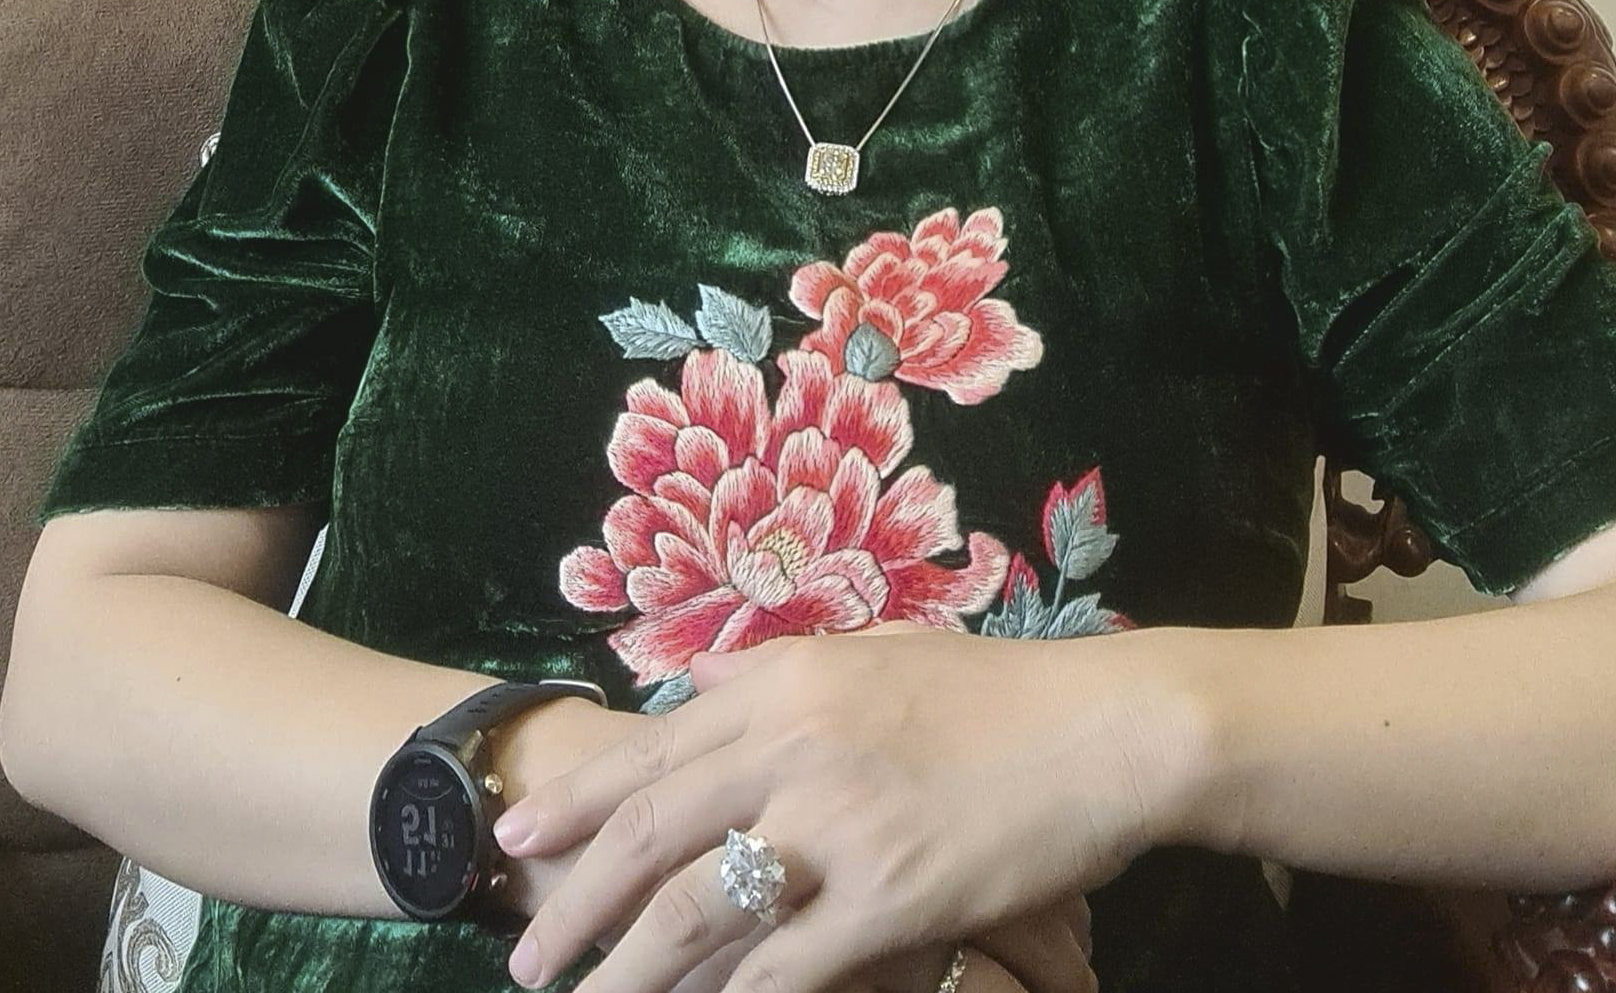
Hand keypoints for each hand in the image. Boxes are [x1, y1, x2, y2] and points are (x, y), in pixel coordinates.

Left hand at [496, 625, 1193, 992]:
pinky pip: (781, 969)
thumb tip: (696, 688)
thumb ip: (779, 674)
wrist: (1100, 729)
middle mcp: (794, 746)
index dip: (576, 797)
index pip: (653, 747)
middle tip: (523, 953)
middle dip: (576, 899)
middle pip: (651, 831)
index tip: (516, 835)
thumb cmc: (992, 692)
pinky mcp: (887, 900)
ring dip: (627, 972)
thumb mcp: (874, 655)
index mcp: (788, 681)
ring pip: (695, 910)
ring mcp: (837, 825)